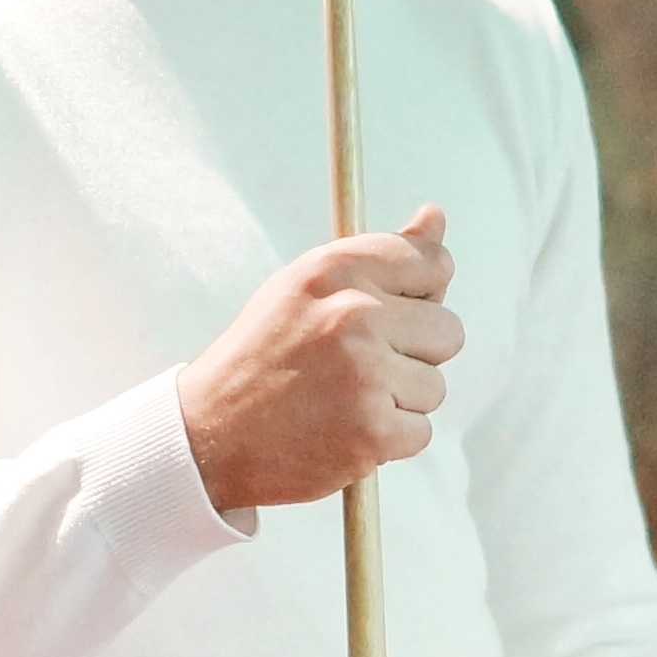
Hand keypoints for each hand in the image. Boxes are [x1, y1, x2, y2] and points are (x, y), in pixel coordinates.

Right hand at [179, 205, 463, 511]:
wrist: (208, 436)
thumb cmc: (263, 359)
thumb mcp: (308, 288)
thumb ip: (380, 254)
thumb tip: (435, 216)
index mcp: (335, 270)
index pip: (431, 261)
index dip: (424, 293)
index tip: (400, 313)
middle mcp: (353, 314)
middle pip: (447, 331)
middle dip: (415, 354)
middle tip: (360, 368)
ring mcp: (365, 374)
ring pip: (435, 386)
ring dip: (399, 401)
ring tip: (344, 401)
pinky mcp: (372, 431)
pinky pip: (420, 432)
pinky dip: (389, 440)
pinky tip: (345, 431)